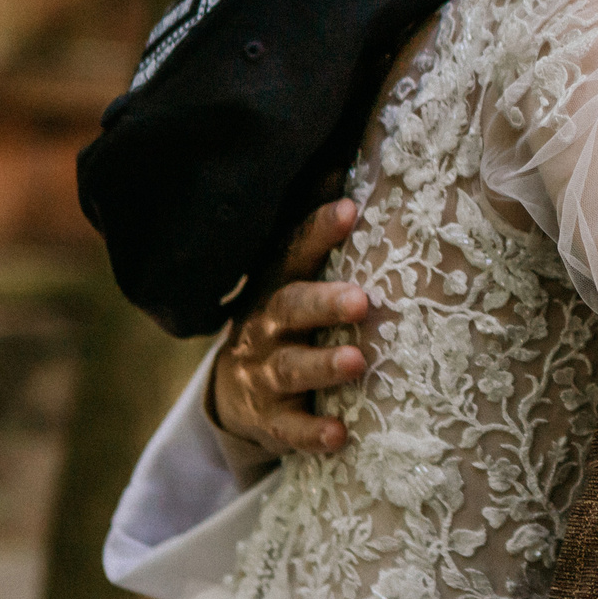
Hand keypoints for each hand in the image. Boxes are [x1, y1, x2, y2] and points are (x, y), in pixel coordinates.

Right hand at [208, 199, 370, 474]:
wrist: (235, 394)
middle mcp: (263, 327)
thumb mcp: (289, 276)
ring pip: (291, 368)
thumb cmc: (282, 318)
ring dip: (324, 365)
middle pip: (290, 308)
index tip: (350, 208)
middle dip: (324, 303)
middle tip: (361, 300)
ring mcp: (263, 374)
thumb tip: (341, 163)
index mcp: (274, 286)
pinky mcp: (270, 420)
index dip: (317, 231)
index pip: (292, 253)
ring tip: (358, 363)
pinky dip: (313, 432)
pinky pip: (289, 428)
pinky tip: (340, 435)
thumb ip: (312, 233)